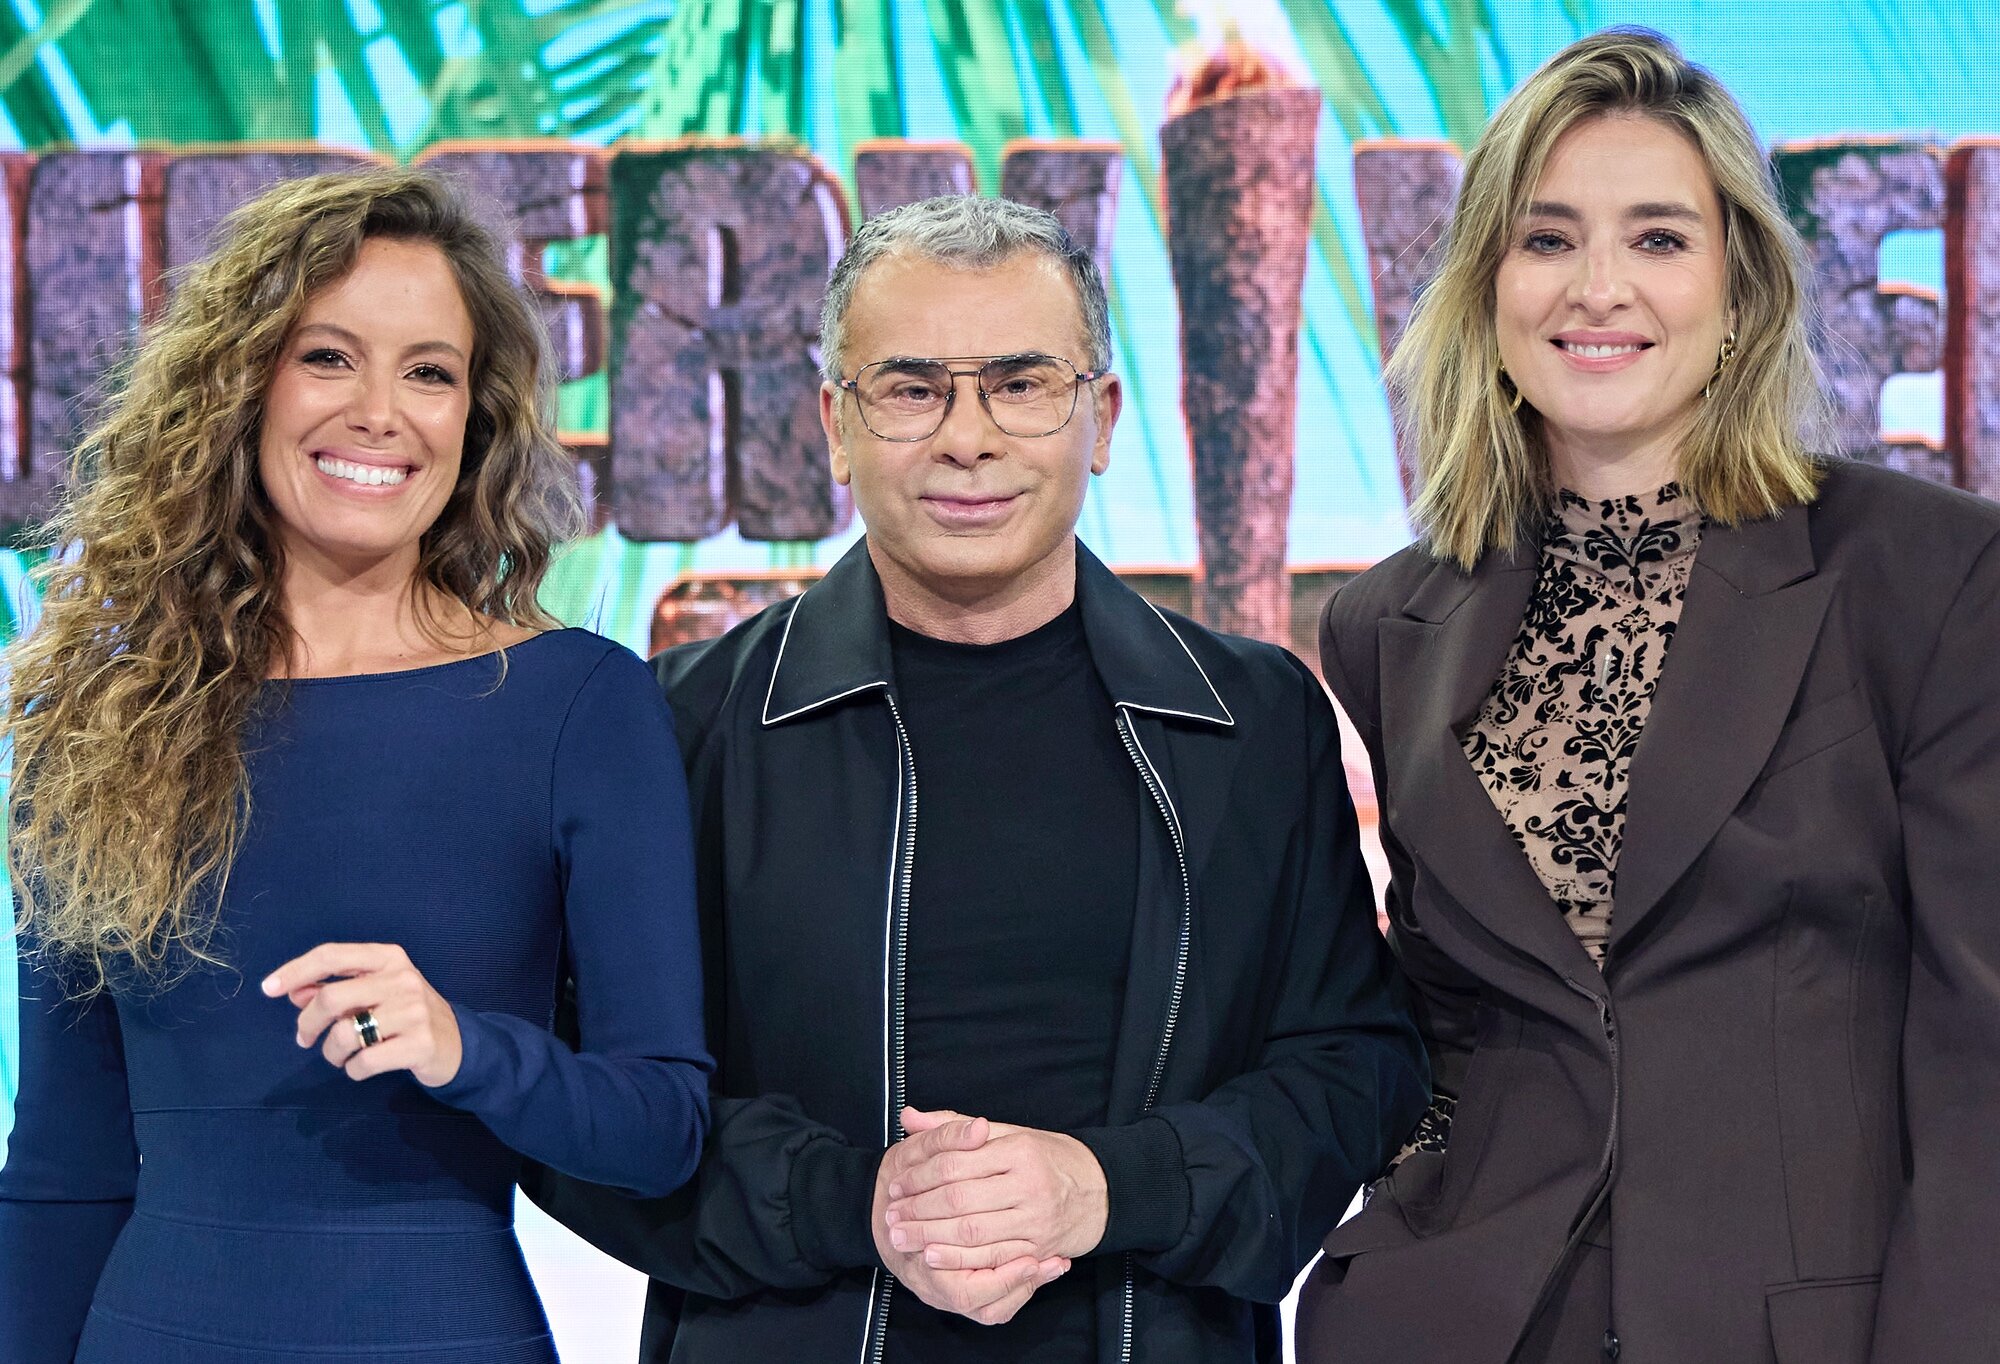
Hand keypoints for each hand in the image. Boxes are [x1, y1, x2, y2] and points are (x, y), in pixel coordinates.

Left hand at [262, 943, 462, 1086]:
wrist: (457, 1043)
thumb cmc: (406, 1013)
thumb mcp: (374, 992)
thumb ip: (334, 989)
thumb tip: (293, 992)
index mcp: (389, 958)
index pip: (332, 955)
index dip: (295, 970)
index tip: (268, 988)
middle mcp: (402, 979)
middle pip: (332, 998)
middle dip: (307, 1024)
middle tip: (304, 1039)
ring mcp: (413, 1012)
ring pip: (344, 1034)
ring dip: (330, 1053)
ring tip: (339, 1057)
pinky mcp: (419, 1044)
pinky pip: (363, 1062)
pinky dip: (352, 1069)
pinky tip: (362, 1066)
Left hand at [885, 1107, 1107, 1266]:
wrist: (1100, 1191)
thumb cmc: (1047, 1158)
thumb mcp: (1007, 1133)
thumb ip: (955, 1127)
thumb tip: (910, 1117)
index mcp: (1018, 1150)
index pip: (956, 1162)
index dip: (920, 1176)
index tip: (897, 1184)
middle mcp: (1028, 1184)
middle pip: (959, 1200)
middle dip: (918, 1210)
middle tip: (890, 1216)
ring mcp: (1035, 1220)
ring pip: (972, 1232)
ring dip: (929, 1237)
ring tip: (901, 1237)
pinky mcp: (1039, 1249)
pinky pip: (992, 1258)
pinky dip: (958, 1260)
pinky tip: (932, 1257)